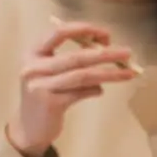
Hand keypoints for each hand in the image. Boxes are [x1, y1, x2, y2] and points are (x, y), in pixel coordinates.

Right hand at [7, 21, 135, 156]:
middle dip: (105, 54)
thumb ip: (72, 58)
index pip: (58, 33)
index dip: (84, 30)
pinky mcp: (50, 104)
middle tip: (127, 53)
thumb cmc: (46, 92)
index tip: (105, 34)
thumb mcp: (51, 71)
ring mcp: (40, 86)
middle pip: (76, 57)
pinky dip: (95, 90)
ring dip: (109, 74)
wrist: (28, 127)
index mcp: (33, 53)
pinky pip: (81, 93)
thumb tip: (106, 46)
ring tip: (129, 73)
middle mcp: (33, 68)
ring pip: (82, 76)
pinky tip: (101, 90)